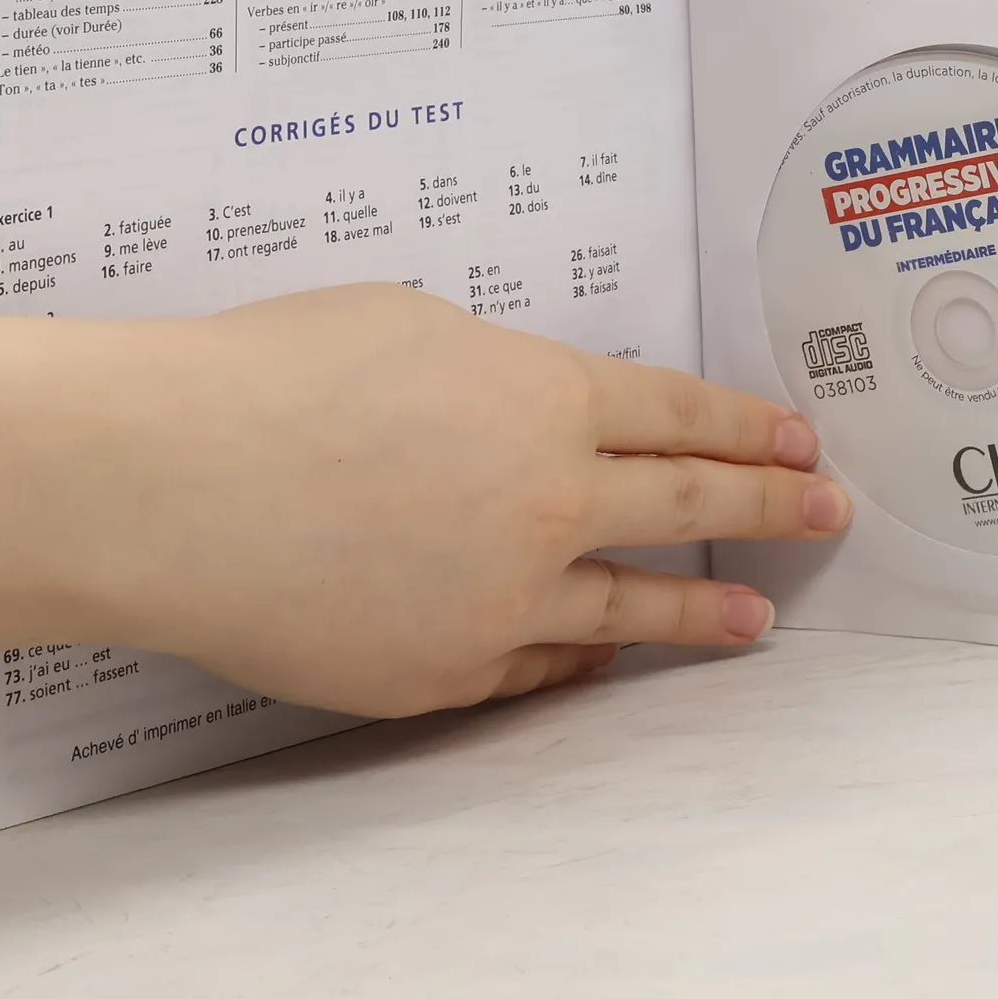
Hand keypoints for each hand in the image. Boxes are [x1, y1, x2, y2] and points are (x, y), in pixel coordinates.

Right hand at [0, 286, 851, 713]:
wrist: (169, 482)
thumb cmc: (274, 373)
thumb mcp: (406, 325)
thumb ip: (490, 371)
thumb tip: (520, 406)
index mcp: (544, 398)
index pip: (678, 412)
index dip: (745, 424)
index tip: (799, 437)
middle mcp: (547, 501)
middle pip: (686, 506)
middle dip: (770, 506)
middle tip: (828, 512)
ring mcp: (501, 599)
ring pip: (628, 608)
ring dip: (699, 612)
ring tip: (753, 622)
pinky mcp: (443, 674)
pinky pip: (532, 666)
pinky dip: (572, 656)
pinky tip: (598, 656)